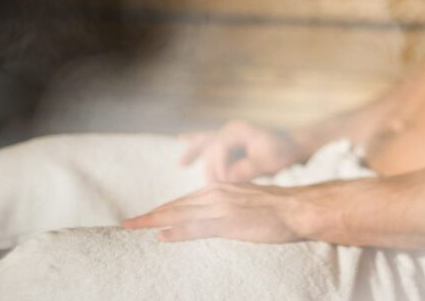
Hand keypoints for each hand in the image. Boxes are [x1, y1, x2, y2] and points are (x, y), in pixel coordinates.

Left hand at [122, 182, 303, 242]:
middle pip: (175, 205)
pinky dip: (178, 231)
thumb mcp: (246, 203)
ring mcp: (222, 207)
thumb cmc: (277, 209)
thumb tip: (210, 219)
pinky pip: (198, 227)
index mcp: (220, 189)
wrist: (299, 208)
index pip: (182, 201)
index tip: (142, 218)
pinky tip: (162, 236)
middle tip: (124, 224)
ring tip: (131, 228)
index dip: (160, 211)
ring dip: (153, 221)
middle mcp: (216, 194)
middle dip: (149, 215)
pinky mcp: (230, 221)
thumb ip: (226, 208)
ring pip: (180, 213)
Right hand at [179, 120, 301, 182]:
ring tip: (182, 163)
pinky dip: (197, 142)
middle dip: (205, 165)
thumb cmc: (283, 154)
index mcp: (240, 131)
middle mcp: (231, 129)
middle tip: (207, 186)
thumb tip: (227, 178)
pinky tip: (181, 139)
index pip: (218, 148)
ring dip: (193, 151)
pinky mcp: (231, 141)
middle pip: (208, 145)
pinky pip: (208, 140)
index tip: (222, 184)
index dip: (218, 167)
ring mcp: (230, 133)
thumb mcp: (269, 162)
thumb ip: (248, 169)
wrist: (294, 146)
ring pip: (205, 140)